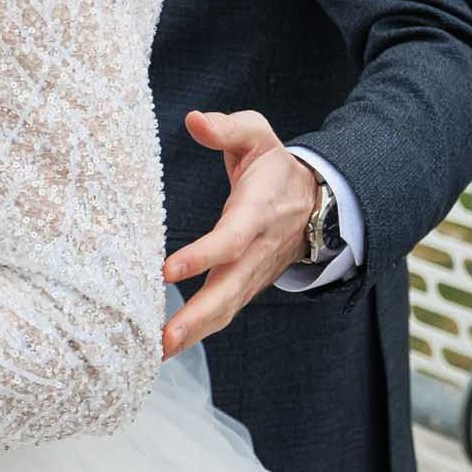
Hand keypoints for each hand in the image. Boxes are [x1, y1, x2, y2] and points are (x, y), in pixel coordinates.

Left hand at [159, 110, 317, 358]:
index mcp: (255, 213)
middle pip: (228, 290)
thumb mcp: (257, 136)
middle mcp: (255, 251)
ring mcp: (253, 273)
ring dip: (194, 332)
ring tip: (156, 351)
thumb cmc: (275, 167)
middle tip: (164, 338)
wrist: (316, 202)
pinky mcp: (247, 285)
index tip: (167, 271)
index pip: (229, 240)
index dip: (201, 256)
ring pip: (226, 308)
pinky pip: (224, 312)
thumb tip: (194, 120)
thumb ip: (227, 129)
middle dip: (196, 317)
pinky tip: (169, 345)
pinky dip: (200, 331)